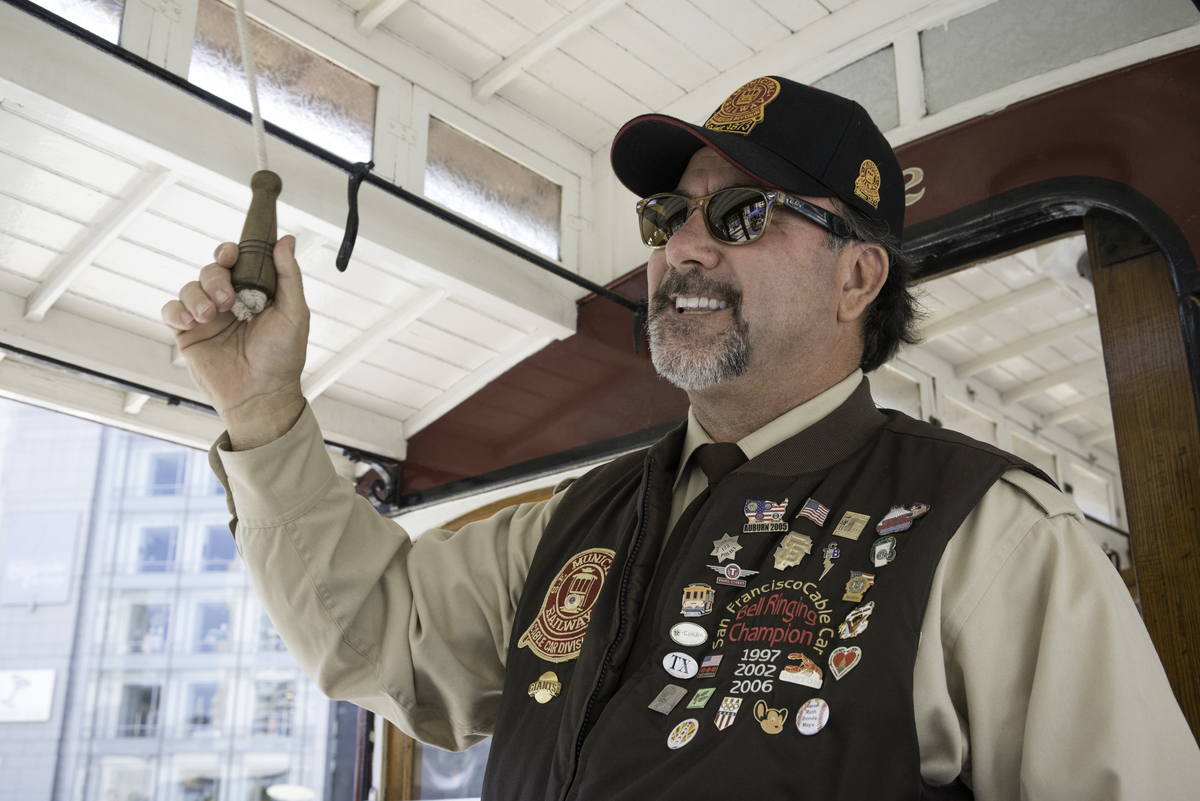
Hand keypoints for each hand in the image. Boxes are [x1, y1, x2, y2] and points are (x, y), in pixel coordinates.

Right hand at [161, 236, 309, 449]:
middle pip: (211, 271)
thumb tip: (285, 240)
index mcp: (255, 294)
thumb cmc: (283, 358)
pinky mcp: (188, 335)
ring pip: (190, 287)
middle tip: (226, 300)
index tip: (230, 254)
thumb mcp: (294, 313)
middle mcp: (229, 303)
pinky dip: (176, 310)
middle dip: (215, 279)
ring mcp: (207, 318)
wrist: (261, 396)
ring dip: (197, 296)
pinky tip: (190, 321)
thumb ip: (289, 275)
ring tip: (210, 316)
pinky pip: (170, 310)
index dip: (229, 252)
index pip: (236, 262)